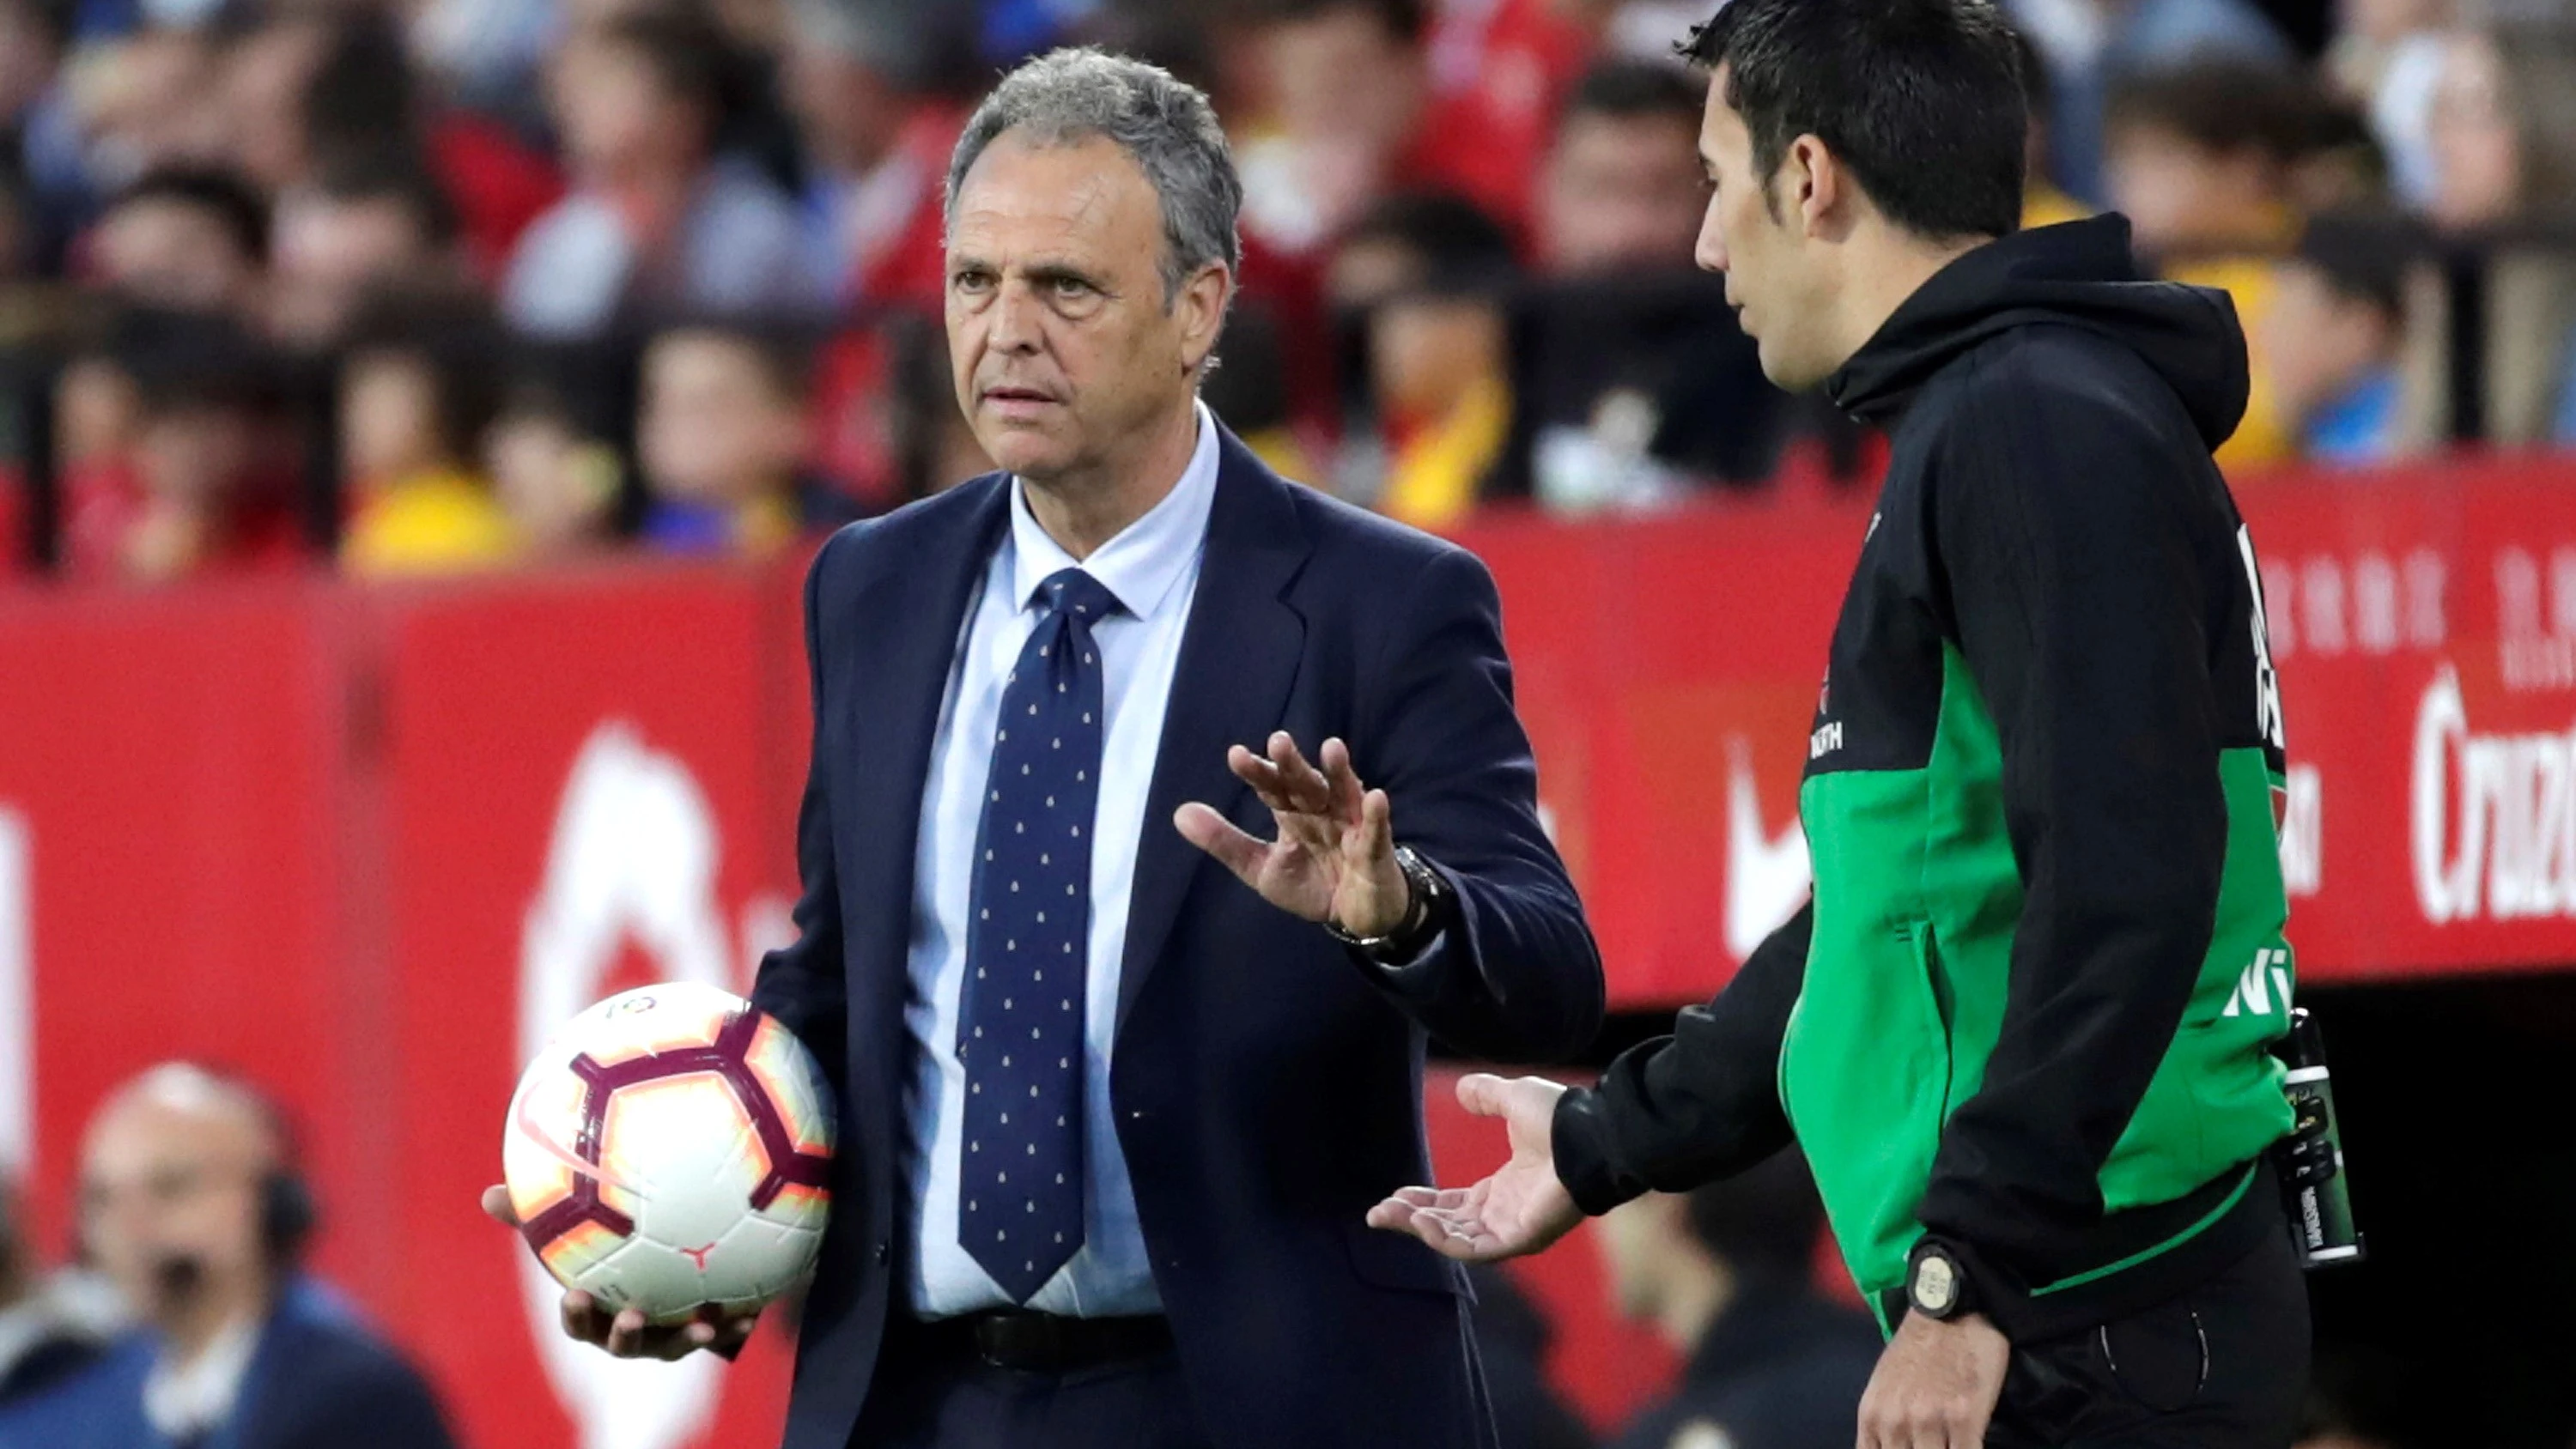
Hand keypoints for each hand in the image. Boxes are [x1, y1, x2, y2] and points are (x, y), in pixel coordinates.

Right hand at [480, 1185, 756, 1360]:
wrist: (674, 1254)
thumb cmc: (613, 1242)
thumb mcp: (578, 1224)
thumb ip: (537, 1214)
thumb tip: (488, 1193)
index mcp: (599, 1309)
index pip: (580, 1320)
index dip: (577, 1314)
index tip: (577, 1295)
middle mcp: (632, 1328)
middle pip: (623, 1343)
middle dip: (625, 1336)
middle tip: (632, 1316)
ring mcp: (668, 1333)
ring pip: (674, 1345)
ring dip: (686, 1339)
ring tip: (701, 1325)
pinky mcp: (705, 1327)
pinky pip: (721, 1333)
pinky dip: (734, 1325)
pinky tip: (751, 1312)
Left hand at [1174, 732, 1409, 936]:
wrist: (1355, 919)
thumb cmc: (1311, 884)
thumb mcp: (1261, 868)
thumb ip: (1225, 841)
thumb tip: (1178, 813)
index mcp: (1292, 813)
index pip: (1271, 787)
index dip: (1256, 772)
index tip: (1236, 756)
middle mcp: (1321, 811)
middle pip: (1305, 783)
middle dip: (1293, 764)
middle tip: (1278, 741)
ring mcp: (1350, 826)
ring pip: (1344, 793)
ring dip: (1339, 772)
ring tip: (1332, 748)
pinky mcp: (1375, 849)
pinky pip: (1376, 830)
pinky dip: (1376, 814)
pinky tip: (1374, 797)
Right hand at [1364, 1074, 1581, 1261]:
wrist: (1591, 1134)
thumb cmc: (1562, 1118)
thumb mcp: (1513, 1099)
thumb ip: (1486, 1095)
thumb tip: (1461, 1089)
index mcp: (1505, 1189)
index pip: (1455, 1205)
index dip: (1422, 1203)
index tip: (1392, 1197)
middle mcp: (1507, 1214)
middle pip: (1449, 1226)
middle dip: (1410, 1220)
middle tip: (1377, 1215)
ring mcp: (1515, 1229)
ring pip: (1457, 1241)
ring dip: (1422, 1230)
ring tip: (1391, 1215)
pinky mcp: (1522, 1238)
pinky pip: (1477, 1249)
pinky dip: (1446, 1239)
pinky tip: (1421, 1221)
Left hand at [1855, 1309, 2010, 1448]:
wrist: (1950, 1310)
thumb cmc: (1918, 1346)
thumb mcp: (1883, 1386)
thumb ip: (1883, 1424)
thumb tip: (1891, 1448)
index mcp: (1873, 1415)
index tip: (1911, 1448)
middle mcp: (1896, 1422)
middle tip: (1934, 1443)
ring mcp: (1930, 1421)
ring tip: (1952, 1442)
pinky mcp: (1965, 1418)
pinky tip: (1971, 1442)